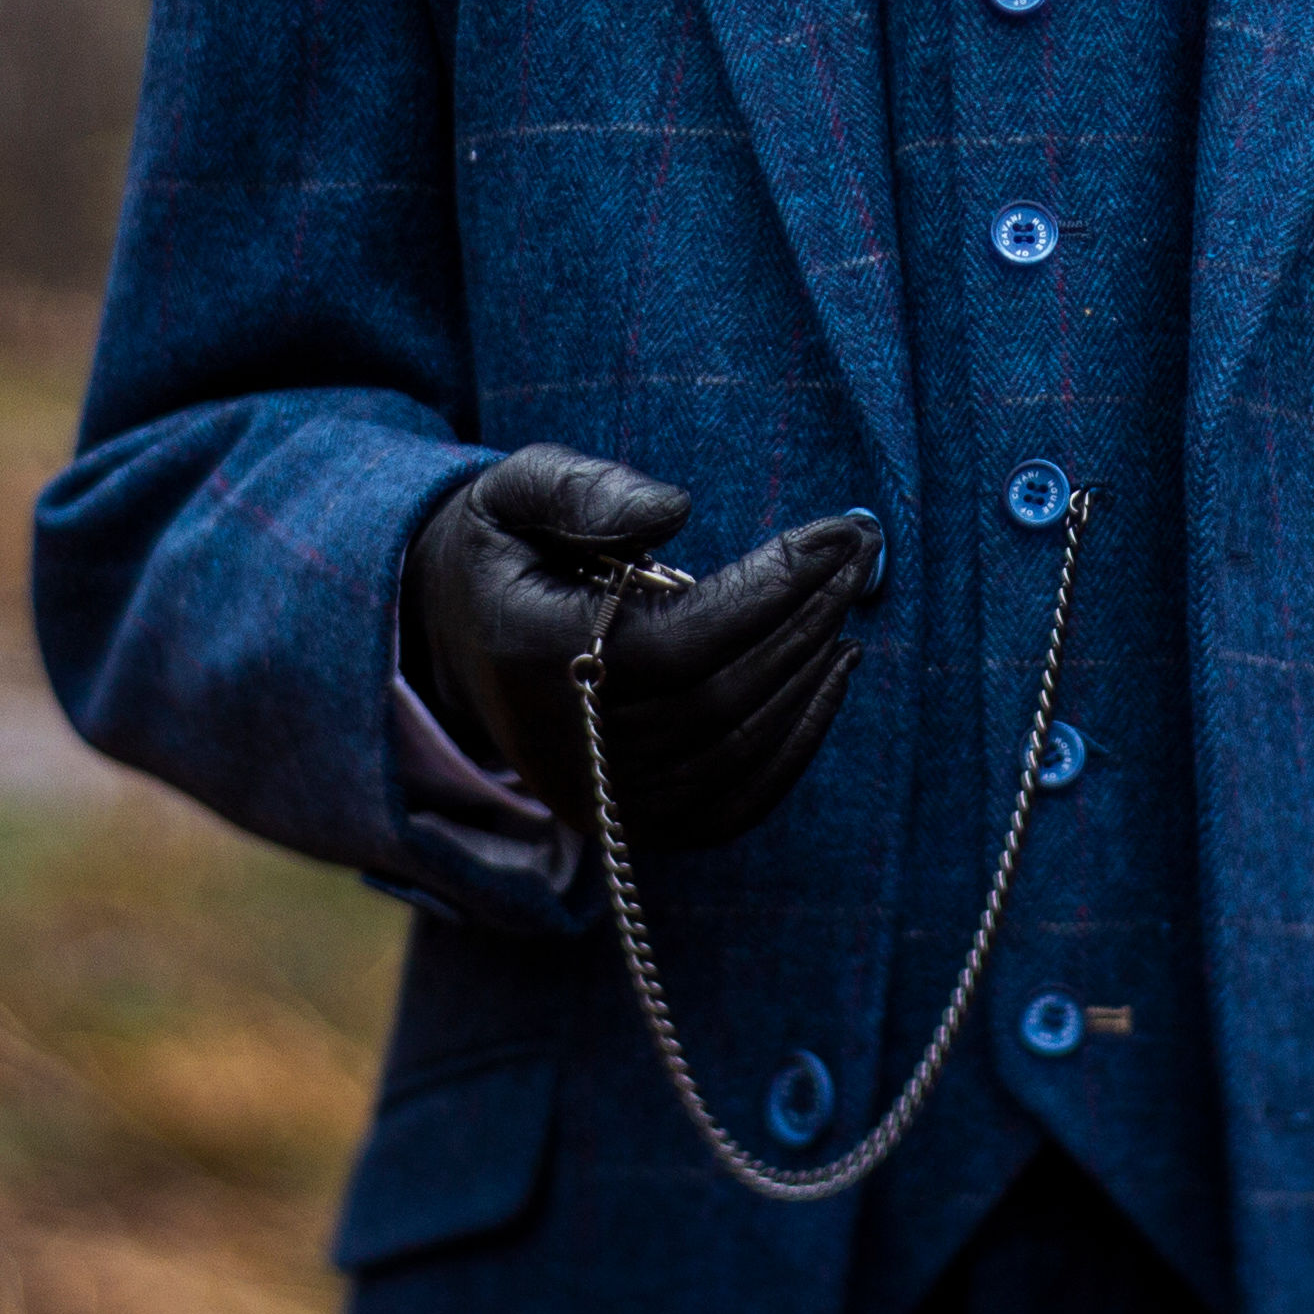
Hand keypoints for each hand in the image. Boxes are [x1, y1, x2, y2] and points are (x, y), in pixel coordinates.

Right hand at [401, 443, 877, 848]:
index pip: (680, 642)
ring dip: (808, 682)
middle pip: (718, 700)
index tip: (838, 533)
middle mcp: (563, 744)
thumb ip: (585, 489)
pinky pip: (730, 809)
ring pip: (732, 756)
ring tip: (848, 606)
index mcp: (532, 655)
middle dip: (805, 622)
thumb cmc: (504, 547)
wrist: (451, 637)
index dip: (770, 591)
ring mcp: (595, 796)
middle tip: (862, 556)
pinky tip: (830, 680)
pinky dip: (794, 751)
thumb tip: (675, 509)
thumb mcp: (517, 490)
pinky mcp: (625, 823)